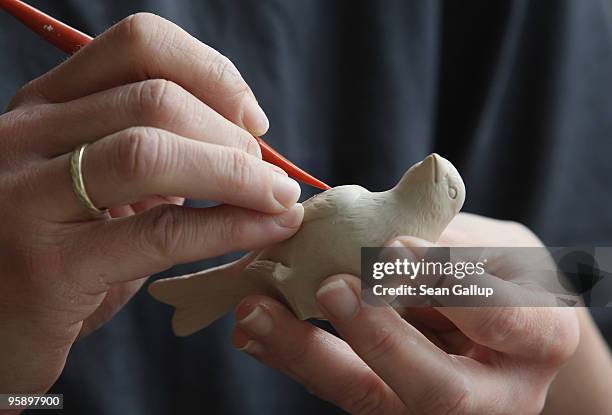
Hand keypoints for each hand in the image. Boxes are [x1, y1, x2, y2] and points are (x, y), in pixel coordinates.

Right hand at [0, 13, 302, 394]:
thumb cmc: (59, 255)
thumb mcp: (98, 189)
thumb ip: (157, 158)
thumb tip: (251, 150)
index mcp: (46, 106)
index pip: (140, 45)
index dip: (213, 73)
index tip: (253, 121)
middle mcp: (26, 136)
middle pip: (155, 98)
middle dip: (233, 136)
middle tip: (269, 176)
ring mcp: (26, 198)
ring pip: (151, 153)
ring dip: (237, 174)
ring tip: (277, 199)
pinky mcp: (47, 265)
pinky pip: (159, 232)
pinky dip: (228, 226)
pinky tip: (267, 229)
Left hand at [231, 213, 579, 413]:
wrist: (502, 319)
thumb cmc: (499, 272)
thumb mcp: (492, 247)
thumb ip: (445, 244)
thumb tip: (377, 233)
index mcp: (539, 340)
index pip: (501, 319)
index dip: (447, 284)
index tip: (395, 246)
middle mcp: (495, 395)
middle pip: (436, 388)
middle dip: (377, 338)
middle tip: (330, 287)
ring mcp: (438, 409)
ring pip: (373, 398)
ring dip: (309, 354)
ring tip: (258, 312)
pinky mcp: (392, 406)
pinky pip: (340, 389)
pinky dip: (294, 357)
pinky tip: (256, 331)